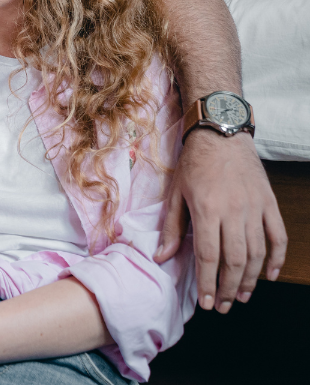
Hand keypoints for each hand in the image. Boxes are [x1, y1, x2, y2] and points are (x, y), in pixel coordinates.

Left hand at [155, 130, 286, 312]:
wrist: (220, 134)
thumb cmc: (194, 164)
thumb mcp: (175, 194)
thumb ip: (172, 228)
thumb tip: (162, 258)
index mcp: (206, 210)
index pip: (209, 256)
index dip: (208, 283)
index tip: (206, 303)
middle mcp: (233, 211)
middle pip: (235, 260)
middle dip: (228, 288)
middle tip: (222, 306)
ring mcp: (254, 207)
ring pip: (258, 252)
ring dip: (250, 278)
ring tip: (241, 296)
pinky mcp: (269, 202)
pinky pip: (278, 236)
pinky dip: (277, 257)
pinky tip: (270, 274)